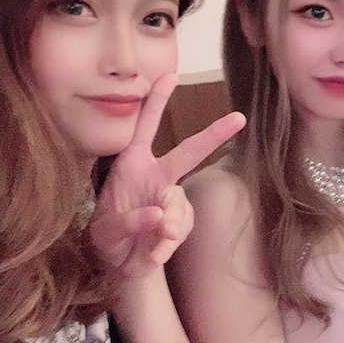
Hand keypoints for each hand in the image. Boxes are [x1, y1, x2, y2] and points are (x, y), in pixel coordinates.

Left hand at [90, 74, 245, 277]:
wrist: (122, 267)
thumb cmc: (109, 237)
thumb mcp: (105, 230)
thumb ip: (128, 222)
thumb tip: (161, 218)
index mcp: (133, 164)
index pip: (145, 126)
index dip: (157, 101)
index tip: (171, 75)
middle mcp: (157, 176)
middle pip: (189, 151)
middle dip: (214, 134)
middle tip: (238, 118)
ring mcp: (171, 199)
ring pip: (178, 204)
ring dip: (166, 224)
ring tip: (151, 242)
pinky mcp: (181, 222)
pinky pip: (180, 227)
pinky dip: (166, 243)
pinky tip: (155, 253)